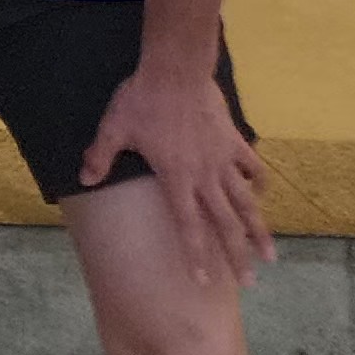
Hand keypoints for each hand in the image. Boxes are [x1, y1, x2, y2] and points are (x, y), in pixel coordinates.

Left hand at [80, 66, 274, 283]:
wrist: (176, 70)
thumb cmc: (142, 99)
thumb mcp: (114, 128)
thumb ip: (100, 156)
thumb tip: (82, 178)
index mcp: (176, 179)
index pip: (188, 227)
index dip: (197, 256)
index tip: (205, 282)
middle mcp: (204, 176)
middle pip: (225, 224)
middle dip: (237, 256)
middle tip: (250, 283)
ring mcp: (223, 160)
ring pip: (247, 202)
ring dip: (259, 230)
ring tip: (271, 255)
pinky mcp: (235, 141)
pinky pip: (253, 167)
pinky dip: (260, 182)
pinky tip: (263, 193)